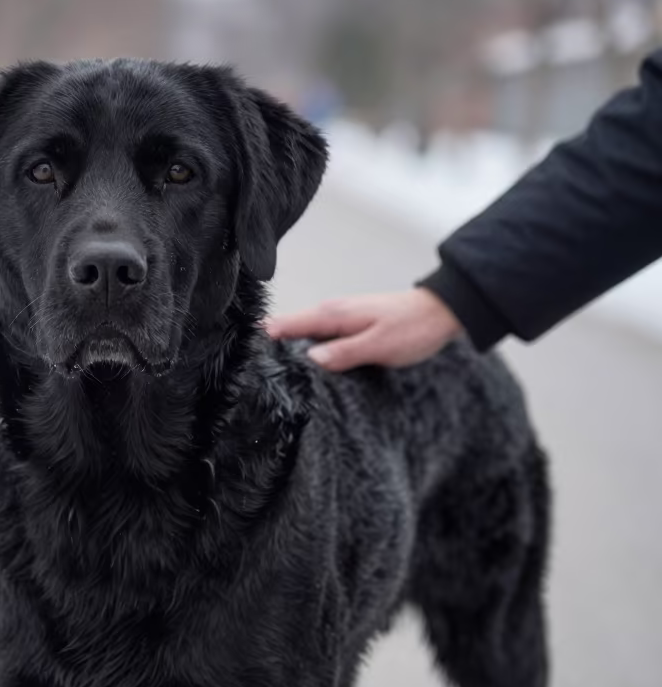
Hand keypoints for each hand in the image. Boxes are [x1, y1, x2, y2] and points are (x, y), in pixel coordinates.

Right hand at [265, 288, 463, 371]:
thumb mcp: (379, 346)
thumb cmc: (414, 328)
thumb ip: (344, 353)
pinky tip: (304, 366)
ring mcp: (338, 319)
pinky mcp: (348, 326)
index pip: (285, 324)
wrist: (441, 312)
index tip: (243, 358)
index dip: (262, 339)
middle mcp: (330, 313)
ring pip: (302, 335)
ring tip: (270, 373)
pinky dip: (308, 349)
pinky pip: (318, 338)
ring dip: (289, 350)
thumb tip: (310, 360)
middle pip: (288, 330)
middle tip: (251, 374)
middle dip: (269, 347)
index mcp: (332, 314)